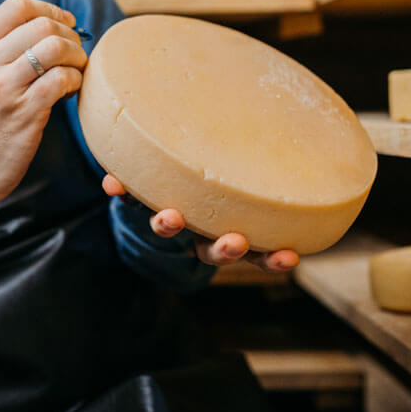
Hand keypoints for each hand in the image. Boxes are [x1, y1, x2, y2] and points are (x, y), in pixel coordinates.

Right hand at [0, 0, 86, 245]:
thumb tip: (54, 28)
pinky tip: (71, 92)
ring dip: (77, 56)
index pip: (17, 5)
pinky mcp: (24, 112)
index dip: (51, 10)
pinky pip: (62, 79)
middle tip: (76, 55)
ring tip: (77, 72)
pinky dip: (76, 81)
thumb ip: (5, 52)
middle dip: (70, 35)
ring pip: (55, 47)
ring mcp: (4, 87)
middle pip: (42, 24)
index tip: (67, 24)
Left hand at [101, 175, 299, 272]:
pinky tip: (112, 183)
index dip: (270, 259)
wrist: (162, 175)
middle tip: (235, 242)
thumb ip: (265, 176)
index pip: (255, 252)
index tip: (288, 257)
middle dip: (224, 250)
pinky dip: (121, 190)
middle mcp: (197, 232)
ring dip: (167, 225)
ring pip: (167, 230)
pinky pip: (128, 198)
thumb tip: (297, 152)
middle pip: (211, 250)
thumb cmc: (215, 180)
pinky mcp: (138, 199)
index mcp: (227, 232)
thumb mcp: (239, 184)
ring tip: (169, 218)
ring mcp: (168, 217)